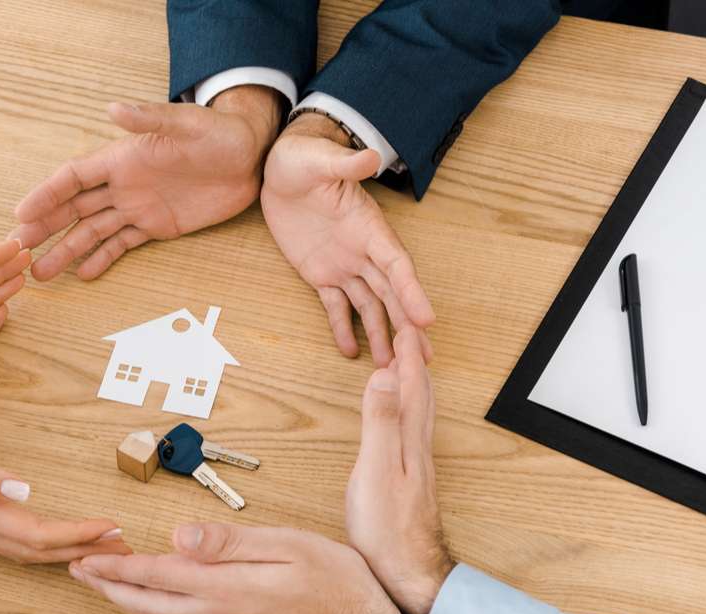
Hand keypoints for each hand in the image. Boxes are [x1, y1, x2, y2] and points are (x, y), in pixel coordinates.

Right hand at [0, 418, 129, 563]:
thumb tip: (22, 487)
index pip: (39, 533)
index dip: (77, 534)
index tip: (111, 527)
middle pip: (43, 550)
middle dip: (86, 549)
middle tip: (126, 546)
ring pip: (32, 552)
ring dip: (70, 550)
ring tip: (105, 545)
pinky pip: (20, 545)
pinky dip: (48, 547)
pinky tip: (63, 542)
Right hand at [12, 86, 281, 279]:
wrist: (250, 157)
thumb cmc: (217, 133)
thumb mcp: (185, 124)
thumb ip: (149, 119)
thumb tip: (112, 109)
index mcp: (122, 158)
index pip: (73, 178)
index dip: (46, 194)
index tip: (21, 214)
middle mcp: (123, 184)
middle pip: (74, 208)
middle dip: (45, 227)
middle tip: (19, 248)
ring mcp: (138, 207)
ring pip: (93, 231)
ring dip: (67, 250)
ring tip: (41, 273)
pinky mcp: (157, 226)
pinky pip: (123, 245)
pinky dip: (102, 259)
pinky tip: (83, 276)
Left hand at [69, 523, 402, 613]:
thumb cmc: (332, 578)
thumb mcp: (285, 544)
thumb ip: (228, 542)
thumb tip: (178, 537)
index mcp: (223, 588)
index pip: (154, 575)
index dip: (115, 567)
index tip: (85, 559)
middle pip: (147, 604)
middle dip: (108, 587)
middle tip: (79, 571)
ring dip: (131, 598)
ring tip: (108, 580)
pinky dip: (161, 608)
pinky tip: (159, 598)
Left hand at [261, 113, 434, 365]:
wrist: (279, 168)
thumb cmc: (304, 158)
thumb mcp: (320, 160)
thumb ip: (345, 165)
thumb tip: (370, 156)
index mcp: (369, 227)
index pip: (396, 265)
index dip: (412, 292)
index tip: (426, 320)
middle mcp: (363, 250)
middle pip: (390, 293)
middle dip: (406, 325)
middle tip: (422, 357)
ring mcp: (344, 264)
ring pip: (368, 305)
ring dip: (380, 333)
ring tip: (388, 365)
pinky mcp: (321, 273)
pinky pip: (334, 305)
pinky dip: (342, 328)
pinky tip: (350, 352)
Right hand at [345, 327, 452, 613]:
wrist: (408, 573)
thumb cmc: (387, 529)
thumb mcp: (376, 471)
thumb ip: (380, 422)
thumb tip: (385, 376)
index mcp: (409, 441)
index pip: (410, 387)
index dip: (407, 356)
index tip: (405, 325)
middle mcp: (417, 449)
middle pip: (421, 396)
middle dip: (416, 363)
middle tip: (410, 336)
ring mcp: (415, 466)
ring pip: (419, 414)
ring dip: (414, 386)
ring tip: (408, 368)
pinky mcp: (408, 481)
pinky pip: (410, 431)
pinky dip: (407, 412)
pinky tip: (400, 421)